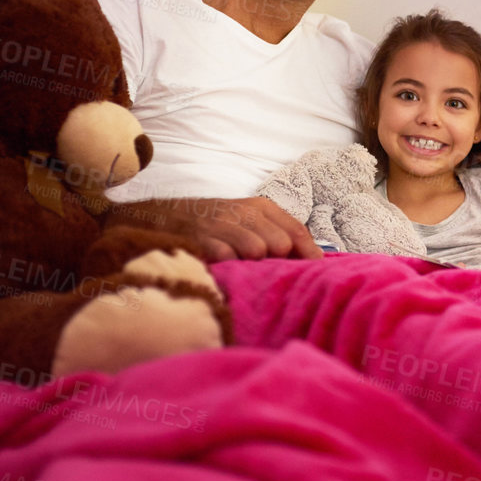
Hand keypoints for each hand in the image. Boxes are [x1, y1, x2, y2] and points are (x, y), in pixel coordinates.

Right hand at [188, 197, 323, 262]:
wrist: (165, 216)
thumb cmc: (216, 223)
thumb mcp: (249, 220)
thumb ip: (279, 234)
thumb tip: (315, 257)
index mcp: (261, 207)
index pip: (295, 230)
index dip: (308, 253)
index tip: (315, 271)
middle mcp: (243, 212)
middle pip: (280, 243)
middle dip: (278, 262)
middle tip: (269, 273)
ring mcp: (221, 225)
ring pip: (257, 250)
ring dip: (254, 266)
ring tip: (245, 271)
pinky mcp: (200, 240)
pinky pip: (227, 258)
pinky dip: (230, 268)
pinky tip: (227, 271)